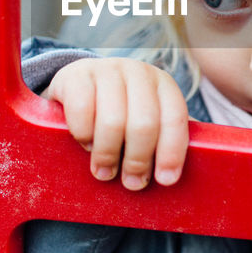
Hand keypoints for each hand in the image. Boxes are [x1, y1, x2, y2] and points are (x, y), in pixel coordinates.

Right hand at [43, 58, 189, 189]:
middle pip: (144, 124)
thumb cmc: (122, 111)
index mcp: (163, 85)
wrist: (81, 81)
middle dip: (138, 160)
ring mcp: (107, 70)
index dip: (172, 152)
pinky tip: (86, 143)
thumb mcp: (146, 119)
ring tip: (104, 171)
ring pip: (113, 122)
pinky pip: (82, 111)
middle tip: (131, 182)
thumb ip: (162, 140)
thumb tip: (171, 177)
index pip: (174, 118)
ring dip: (108, 154)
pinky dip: (84, 134)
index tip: (165, 180)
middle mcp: (138, 73)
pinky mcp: (77, 74)